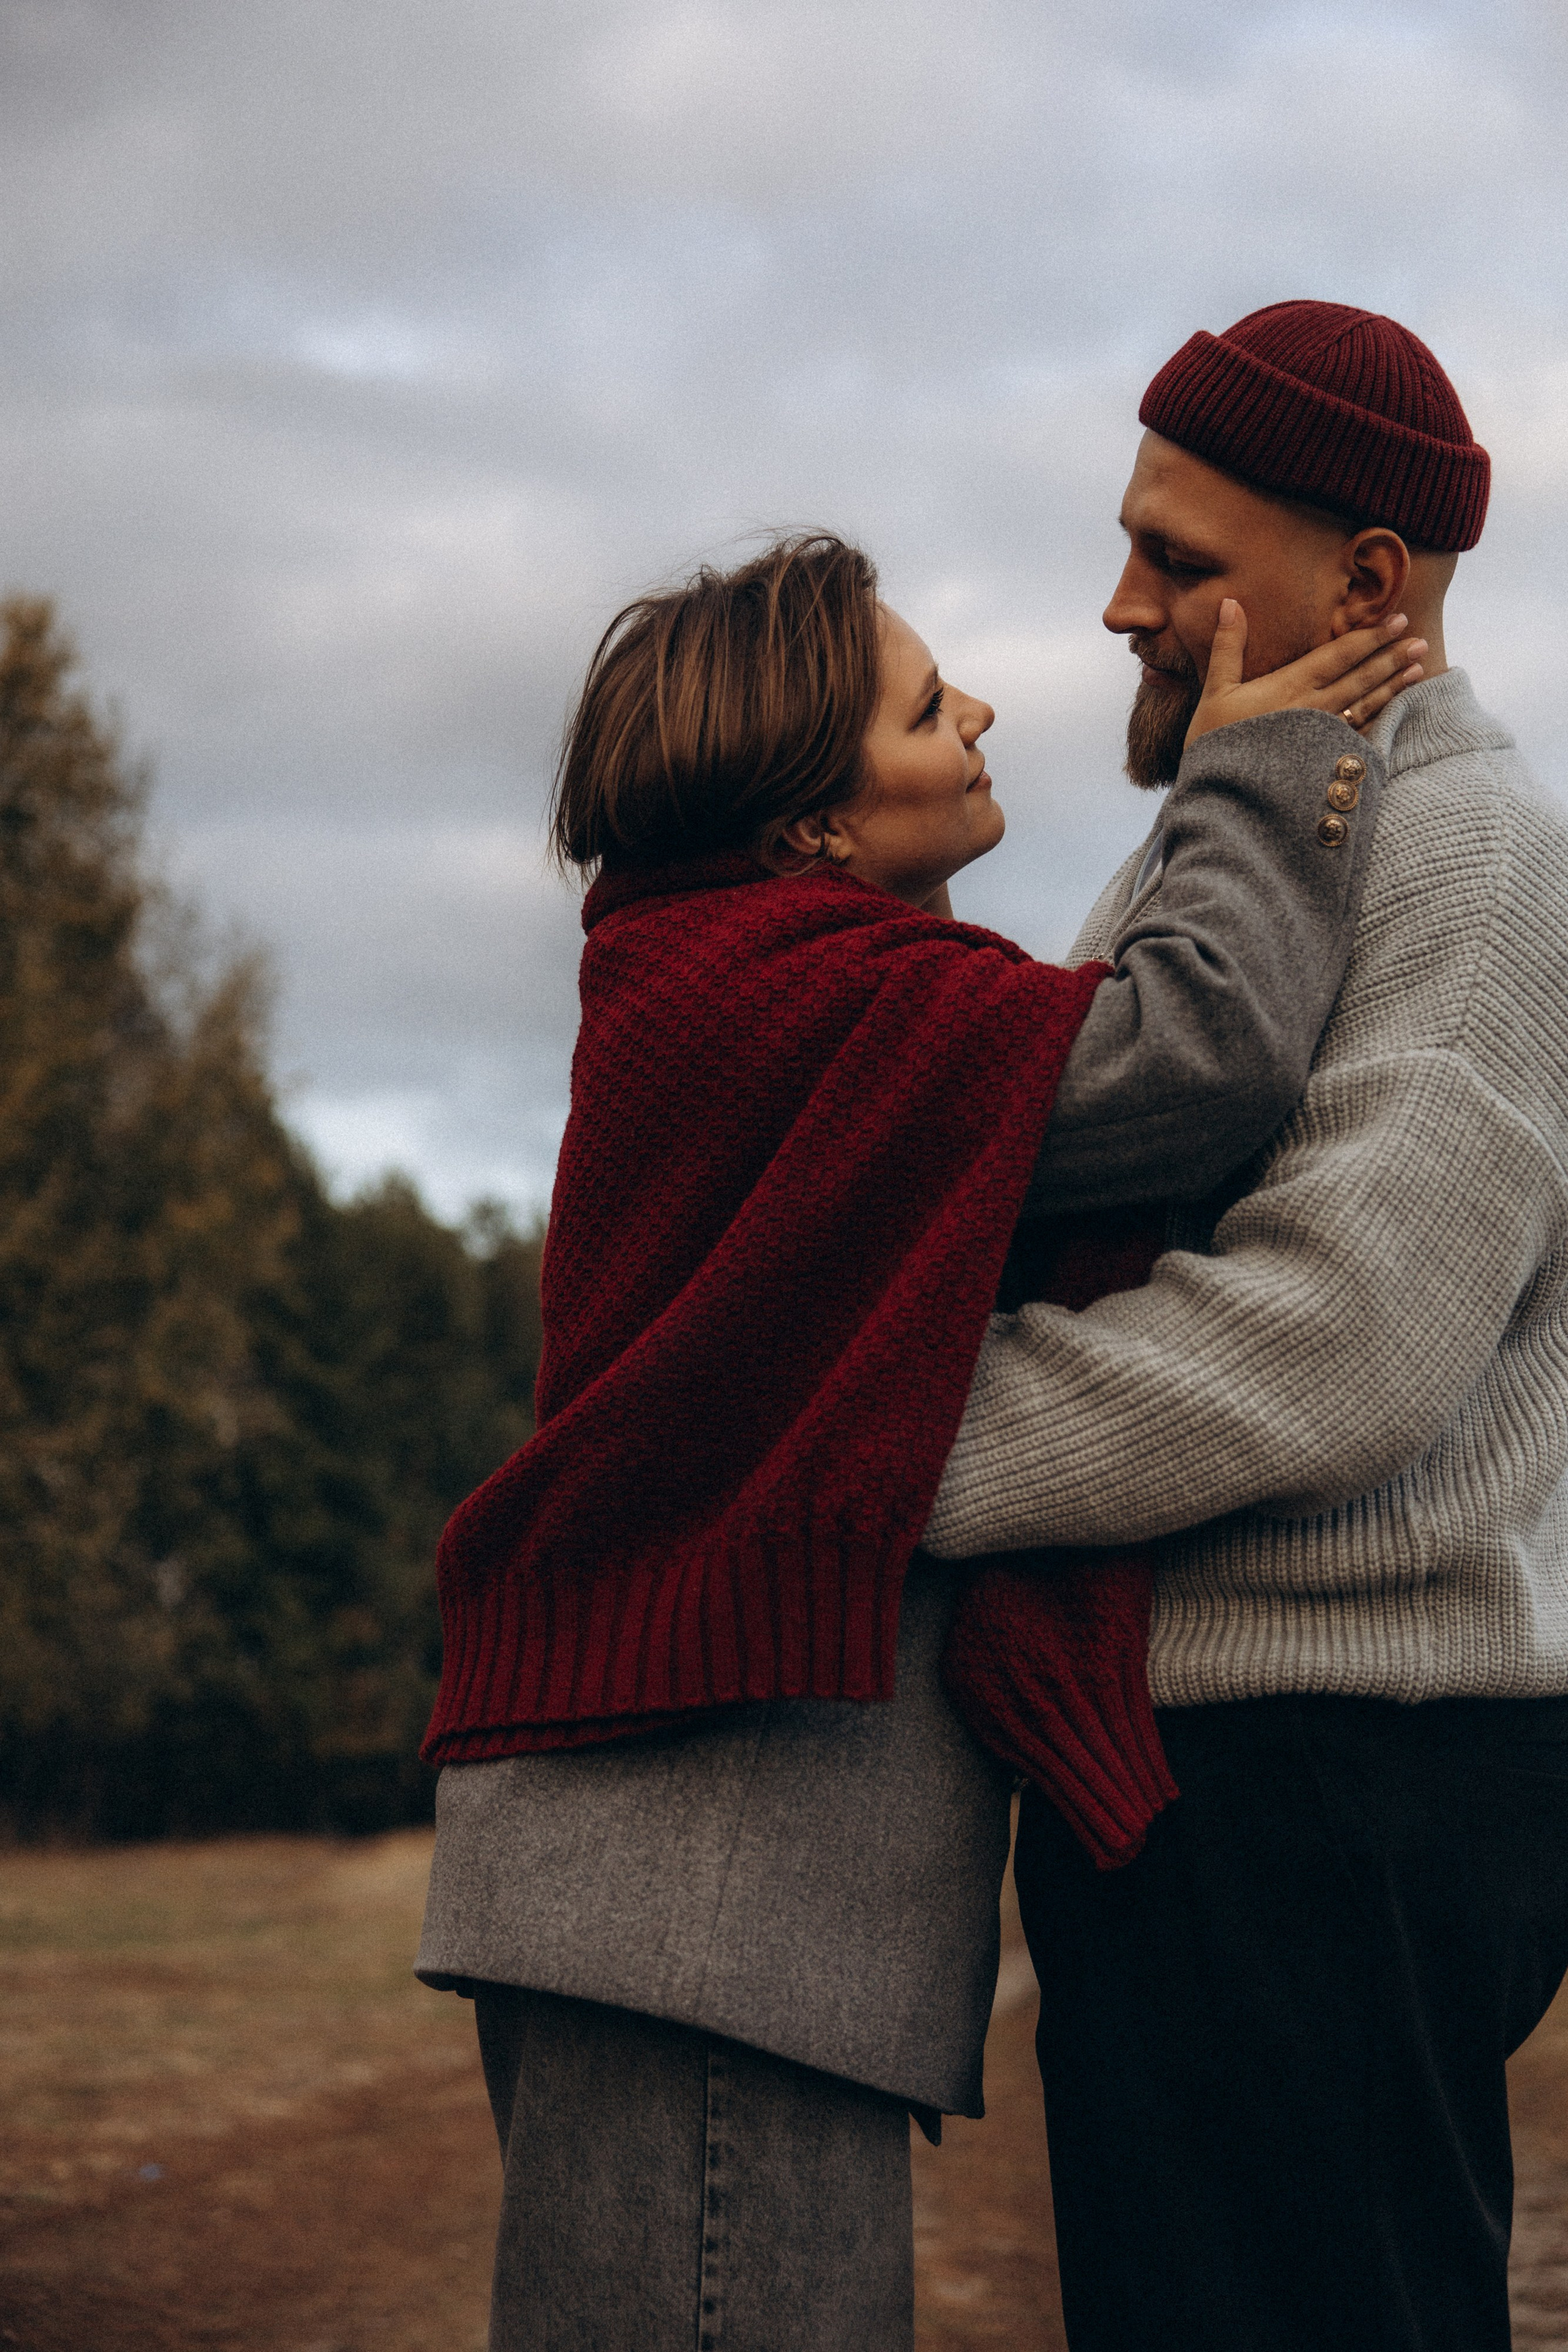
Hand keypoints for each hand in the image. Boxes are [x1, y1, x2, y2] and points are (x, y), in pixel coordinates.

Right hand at [1186, 602, 1425, 746]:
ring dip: (1394, 686)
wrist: (1222, 798)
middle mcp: (1315, 708)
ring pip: (1367, 705)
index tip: (1398, 620)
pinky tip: (1394, 713)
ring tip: (1419, 670)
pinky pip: (1359, 736)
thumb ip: (1228, 647)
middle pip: (1362, 677)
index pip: (1341, 654)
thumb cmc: (1214, 744)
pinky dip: (1380, 721)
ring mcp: (1323, 737)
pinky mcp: (1324, 761)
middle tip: (1421, 641)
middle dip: (1393, 657)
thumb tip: (1231, 602)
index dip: (1371, 636)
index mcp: (1291, 686)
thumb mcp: (1215, 692)